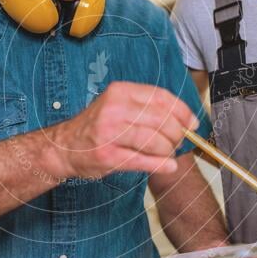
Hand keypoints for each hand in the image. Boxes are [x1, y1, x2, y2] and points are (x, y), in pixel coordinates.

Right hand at [48, 81, 197, 178]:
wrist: (64, 147)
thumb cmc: (97, 127)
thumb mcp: (118, 105)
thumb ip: (148, 109)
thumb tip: (186, 120)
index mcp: (120, 91)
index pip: (161, 97)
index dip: (182, 111)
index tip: (192, 123)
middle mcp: (114, 109)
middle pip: (162, 119)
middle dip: (177, 134)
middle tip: (179, 142)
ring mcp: (110, 133)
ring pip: (156, 141)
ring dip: (168, 151)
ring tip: (168, 155)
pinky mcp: (108, 155)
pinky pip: (144, 160)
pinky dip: (161, 165)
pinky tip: (167, 166)